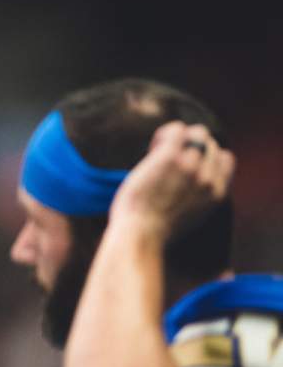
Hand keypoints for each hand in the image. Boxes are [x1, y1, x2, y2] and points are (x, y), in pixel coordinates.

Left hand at [109, 121, 235, 239]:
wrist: (140, 236)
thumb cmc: (153, 233)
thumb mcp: (188, 219)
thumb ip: (196, 200)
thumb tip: (187, 189)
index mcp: (217, 194)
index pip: (225, 159)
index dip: (207, 156)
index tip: (188, 163)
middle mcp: (208, 178)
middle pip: (209, 145)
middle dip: (190, 146)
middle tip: (167, 159)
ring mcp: (190, 166)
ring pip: (196, 133)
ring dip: (177, 138)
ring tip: (158, 152)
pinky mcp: (170, 158)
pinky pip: (176, 130)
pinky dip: (165, 133)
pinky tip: (153, 145)